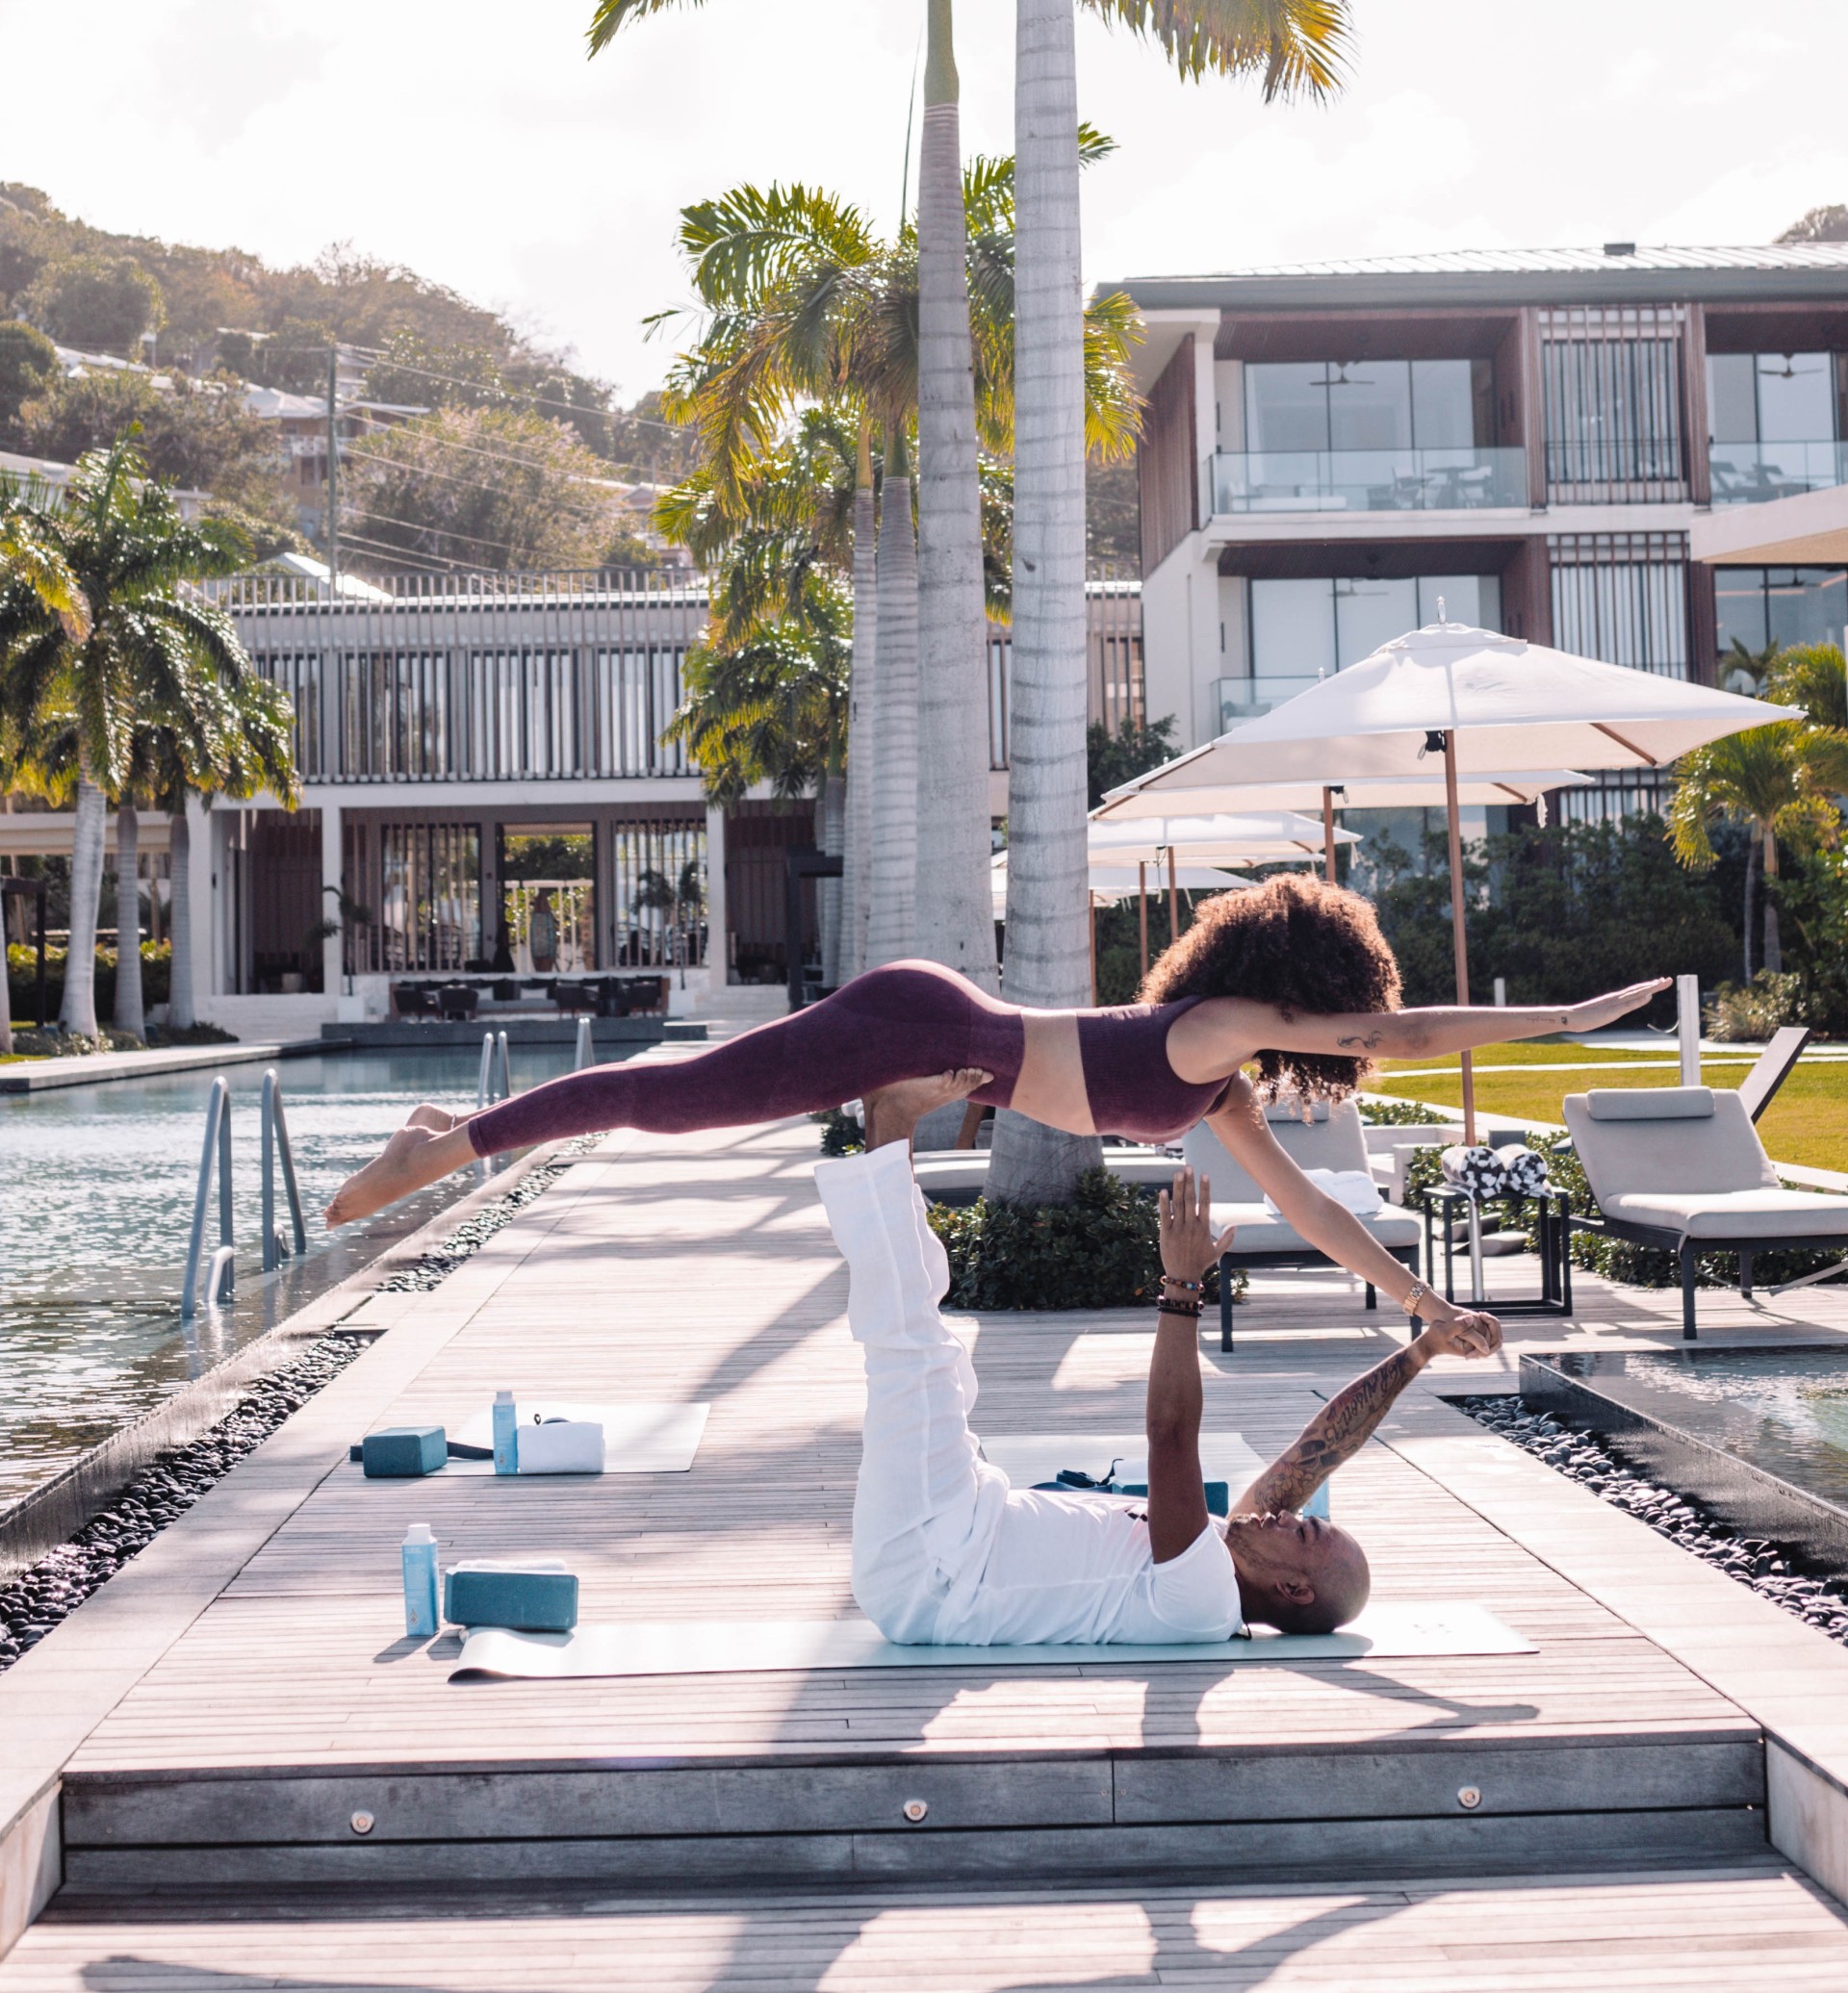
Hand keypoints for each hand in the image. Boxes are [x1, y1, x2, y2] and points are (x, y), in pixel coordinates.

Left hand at [1159, 1168, 1236, 1284]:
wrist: (1183, 1275)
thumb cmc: (1200, 1263)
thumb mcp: (1217, 1253)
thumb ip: (1227, 1239)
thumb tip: (1236, 1227)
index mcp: (1203, 1228)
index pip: (1205, 1204)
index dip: (1205, 1188)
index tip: (1205, 1175)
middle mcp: (1191, 1226)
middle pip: (1191, 1200)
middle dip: (1190, 1182)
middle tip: (1189, 1167)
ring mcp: (1178, 1228)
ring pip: (1178, 1204)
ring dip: (1178, 1187)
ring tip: (1178, 1172)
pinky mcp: (1166, 1233)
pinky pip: (1164, 1215)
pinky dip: (1163, 1203)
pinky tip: (1163, 1191)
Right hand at [1416, 1308, 1502, 1359]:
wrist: (1429, 1341)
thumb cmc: (1435, 1336)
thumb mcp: (1445, 1330)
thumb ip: (1459, 1326)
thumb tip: (1472, 1319)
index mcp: (1472, 1351)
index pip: (1492, 1343)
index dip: (1491, 1328)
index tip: (1480, 1315)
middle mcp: (1476, 1350)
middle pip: (1496, 1341)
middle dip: (1493, 1326)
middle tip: (1482, 1314)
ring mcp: (1475, 1346)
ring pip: (1493, 1336)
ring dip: (1490, 1324)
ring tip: (1481, 1314)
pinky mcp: (1473, 1340)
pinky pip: (1488, 1333)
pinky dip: (1487, 1324)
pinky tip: (1479, 1316)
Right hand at [1564, 978, 1669, 1032]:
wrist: (1570, 1017)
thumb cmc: (1583, 1018)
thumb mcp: (1600, 1014)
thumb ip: (1608, 1011)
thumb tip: (1613, 1011)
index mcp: (1614, 999)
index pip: (1634, 991)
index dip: (1647, 986)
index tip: (1658, 982)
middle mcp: (1616, 998)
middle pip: (1638, 989)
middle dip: (1654, 984)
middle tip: (1668, 979)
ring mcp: (1614, 1004)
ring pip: (1636, 994)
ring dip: (1650, 988)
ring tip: (1663, 983)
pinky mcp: (1612, 1011)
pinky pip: (1628, 1005)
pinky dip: (1639, 1000)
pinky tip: (1649, 996)